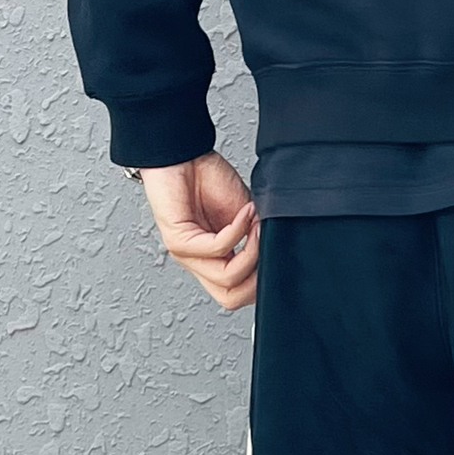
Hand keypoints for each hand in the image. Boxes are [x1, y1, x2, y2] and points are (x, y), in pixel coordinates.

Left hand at [138, 151, 259, 310]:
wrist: (184, 156)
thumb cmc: (208, 181)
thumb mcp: (246, 217)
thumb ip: (257, 239)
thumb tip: (275, 253)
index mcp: (215, 261)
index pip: (237, 294)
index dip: (261, 283)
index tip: (274, 256)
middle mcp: (199, 263)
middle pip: (230, 298)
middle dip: (258, 278)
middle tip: (266, 247)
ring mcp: (187, 255)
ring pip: (226, 279)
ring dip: (251, 252)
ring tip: (257, 226)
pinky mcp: (178, 240)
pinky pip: (217, 249)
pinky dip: (238, 230)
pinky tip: (245, 213)